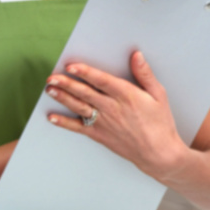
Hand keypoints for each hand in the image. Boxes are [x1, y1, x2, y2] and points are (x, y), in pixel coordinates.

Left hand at [44, 52, 189, 181]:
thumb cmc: (160, 123)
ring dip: (63, 98)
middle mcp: (112, 108)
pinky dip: (64, 123)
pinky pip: (78, 128)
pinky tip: (52, 117)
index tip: (71, 65)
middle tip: (51, 76)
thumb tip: (136, 55)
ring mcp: (104, 123)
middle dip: (66, 83)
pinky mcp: (99, 135)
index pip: (101, 80)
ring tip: (49, 89)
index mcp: (126, 96)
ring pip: (79, 107)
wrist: (159, 154)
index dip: (85, 72)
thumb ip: (145, 74)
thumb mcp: (158, 95)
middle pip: (85, 93)